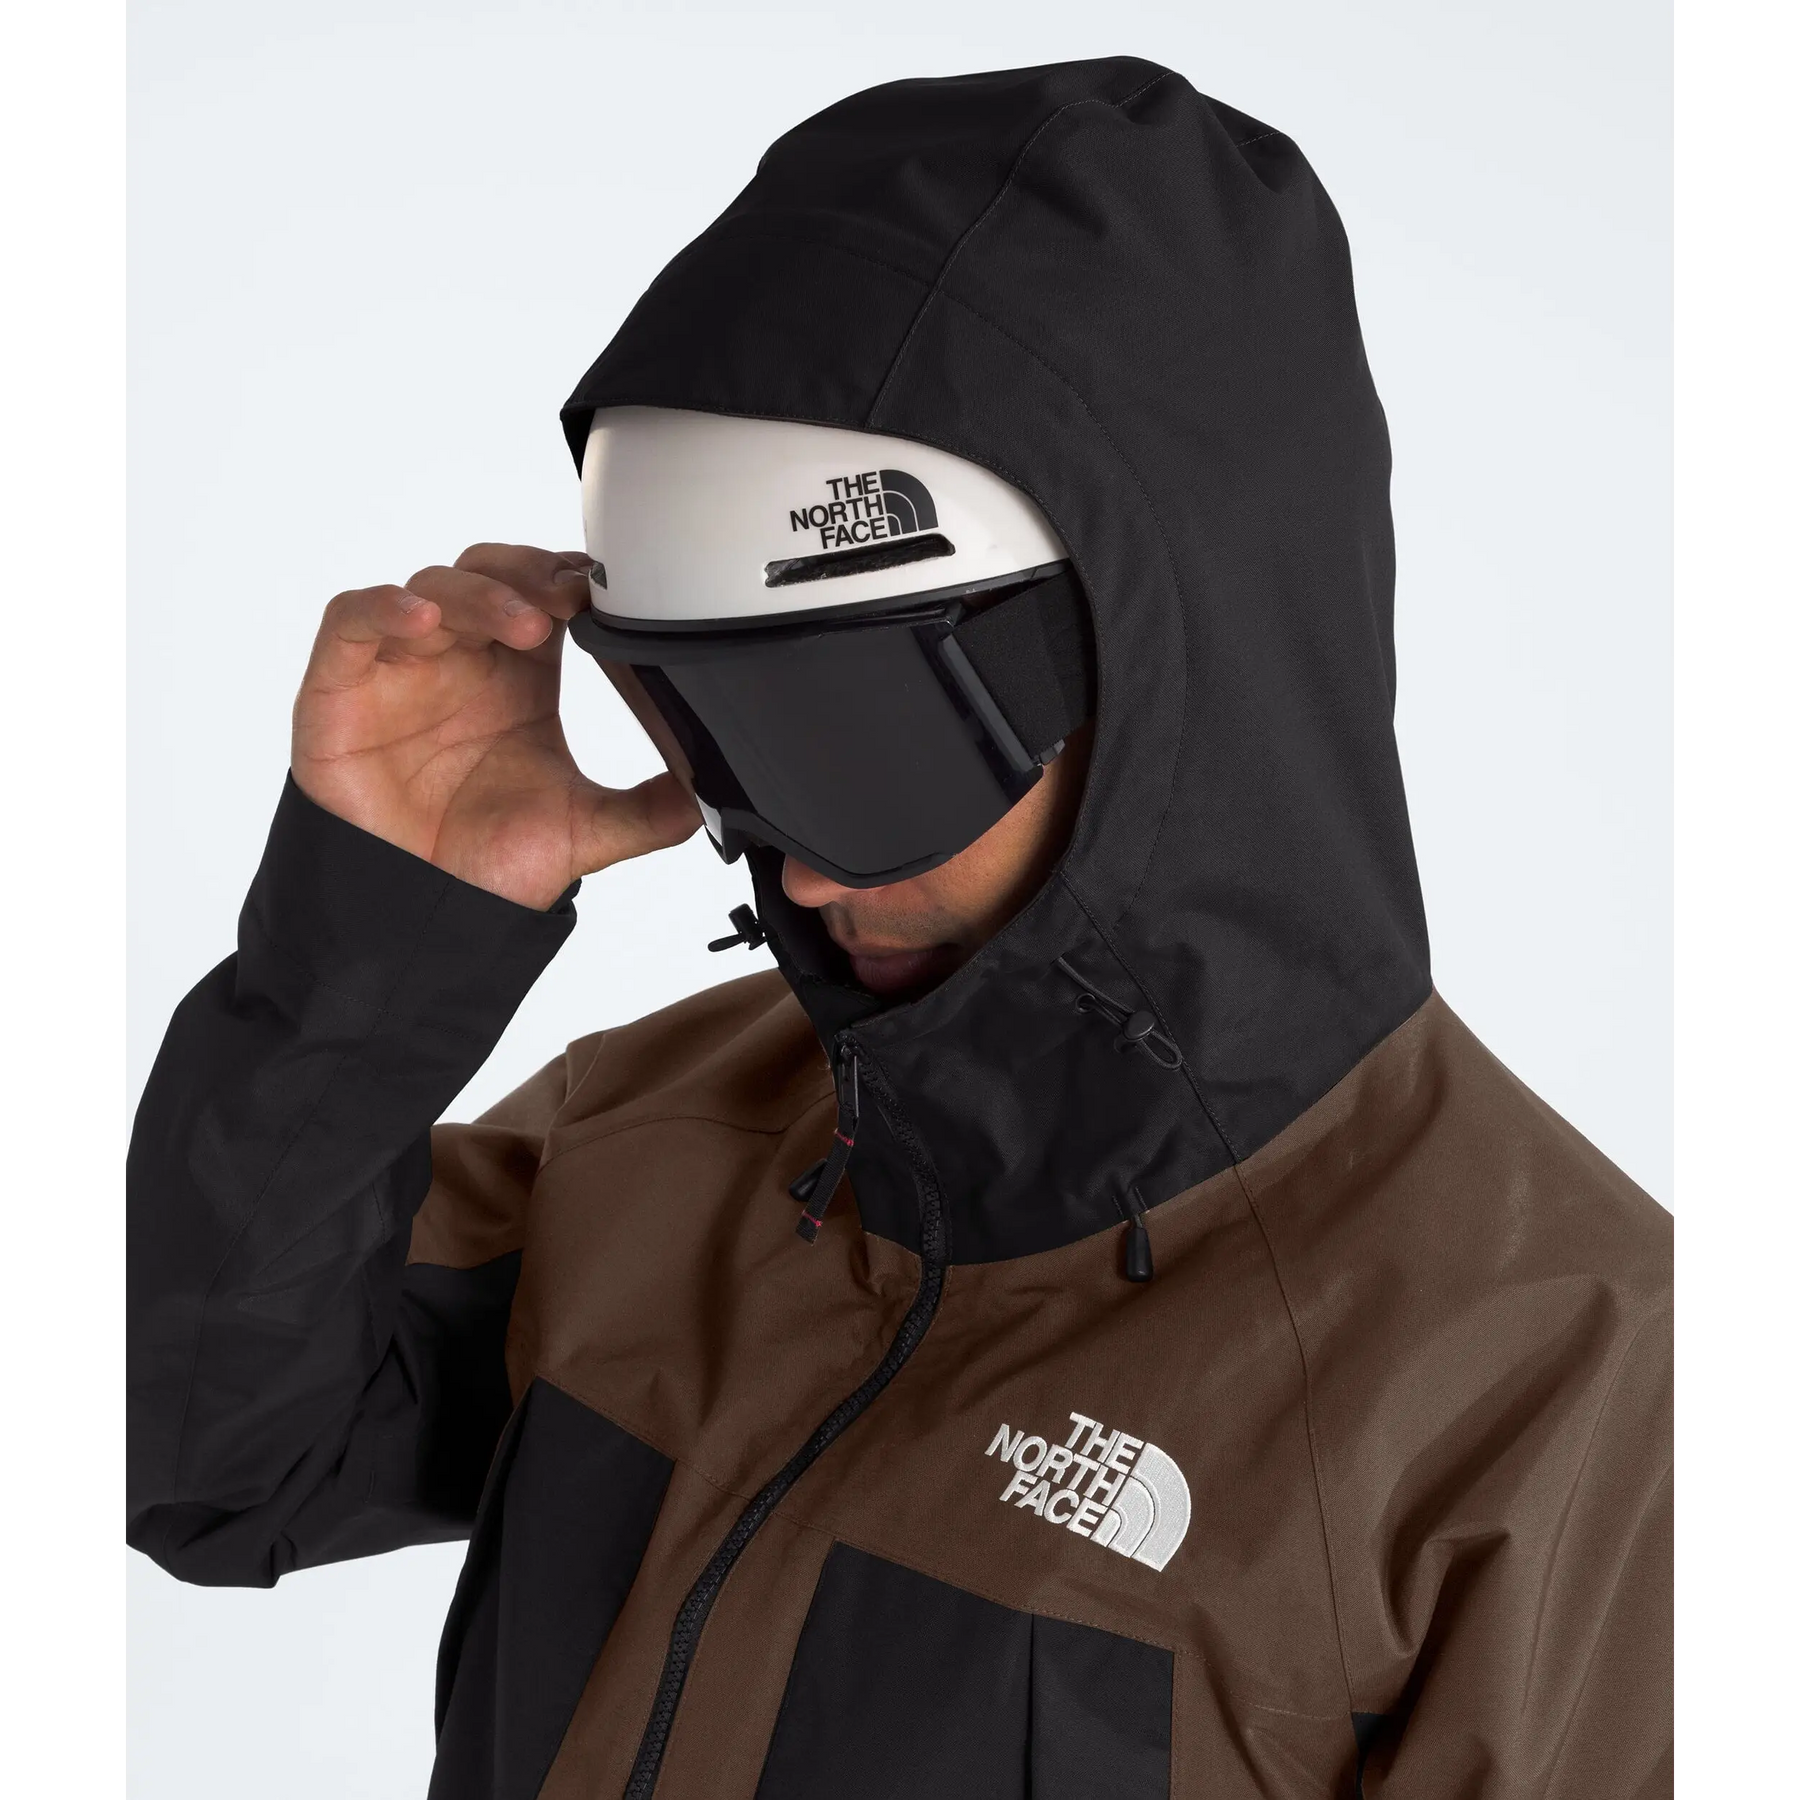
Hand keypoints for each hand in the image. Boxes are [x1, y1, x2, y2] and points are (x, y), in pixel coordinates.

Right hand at [292, 543, 699, 909]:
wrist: (424, 914)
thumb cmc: (486, 861)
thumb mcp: (588, 832)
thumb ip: (651, 808)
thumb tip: (713, 794)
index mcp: (521, 676)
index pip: (544, 593)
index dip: (570, 580)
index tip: (606, 591)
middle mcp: (463, 658)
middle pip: (490, 572)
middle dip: (530, 574)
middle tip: (567, 601)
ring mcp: (402, 667)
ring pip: (433, 587)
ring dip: (480, 594)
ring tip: (521, 626)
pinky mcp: (342, 687)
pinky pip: (352, 621)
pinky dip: (384, 608)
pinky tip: (425, 621)